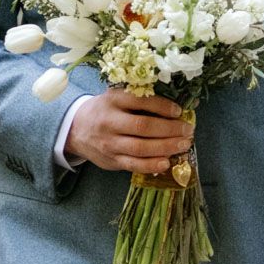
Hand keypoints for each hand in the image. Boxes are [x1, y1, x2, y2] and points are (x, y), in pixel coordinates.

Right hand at [65, 89, 190, 174]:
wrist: (75, 130)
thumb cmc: (104, 111)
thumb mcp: (116, 98)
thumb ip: (138, 100)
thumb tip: (174, 108)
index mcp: (112, 101)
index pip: (140, 101)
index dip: (162, 106)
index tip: (178, 110)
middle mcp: (109, 122)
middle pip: (143, 126)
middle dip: (169, 129)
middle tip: (188, 130)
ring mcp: (110, 143)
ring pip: (140, 148)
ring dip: (166, 147)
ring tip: (183, 145)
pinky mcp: (112, 160)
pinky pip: (134, 165)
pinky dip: (152, 165)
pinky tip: (167, 162)